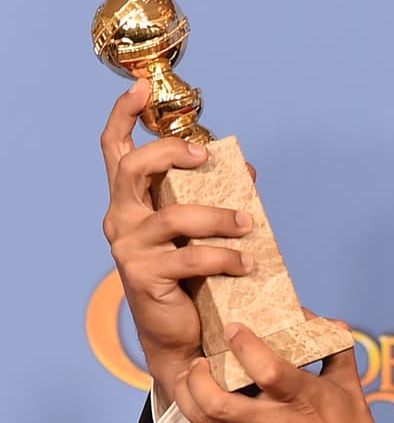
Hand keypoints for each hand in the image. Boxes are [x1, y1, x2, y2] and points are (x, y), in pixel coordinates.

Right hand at [100, 80, 254, 405]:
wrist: (182, 334)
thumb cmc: (192, 275)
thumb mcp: (202, 229)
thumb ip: (216, 197)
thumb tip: (245, 167)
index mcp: (131, 200)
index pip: (115, 149)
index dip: (123, 115)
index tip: (141, 88)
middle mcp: (121, 218)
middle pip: (133, 168)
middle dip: (171, 154)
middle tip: (206, 158)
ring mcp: (130, 247)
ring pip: (174, 216)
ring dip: (219, 217)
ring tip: (249, 227)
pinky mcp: (144, 276)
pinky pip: (190, 257)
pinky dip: (224, 257)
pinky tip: (246, 263)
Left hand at [173, 322, 393, 422]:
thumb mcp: (350, 387)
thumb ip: (335, 349)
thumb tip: (323, 321)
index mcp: (304, 400)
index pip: (265, 368)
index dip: (244, 345)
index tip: (233, 329)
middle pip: (216, 400)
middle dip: (198, 377)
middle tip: (200, 362)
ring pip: (204, 422)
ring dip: (189, 397)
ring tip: (192, 381)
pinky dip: (203, 420)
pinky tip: (207, 409)